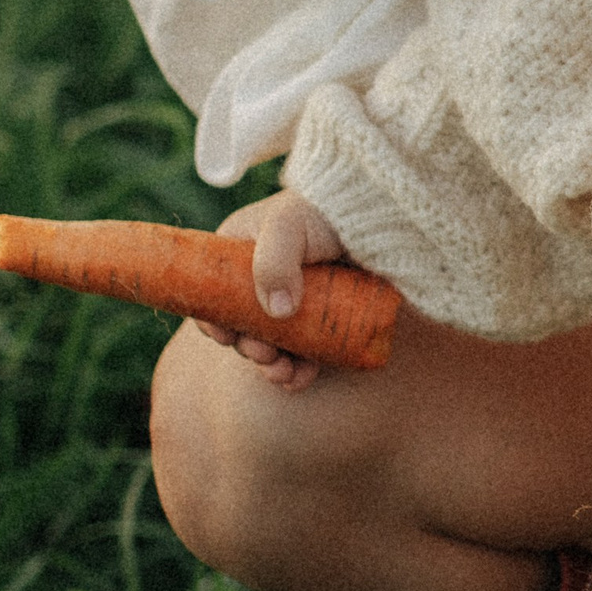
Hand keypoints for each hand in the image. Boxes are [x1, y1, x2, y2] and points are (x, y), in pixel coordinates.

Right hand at [198, 193, 349, 388]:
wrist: (379, 217)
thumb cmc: (324, 212)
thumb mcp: (288, 226)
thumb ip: (274, 262)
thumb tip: (276, 313)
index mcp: (240, 254)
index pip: (212, 294)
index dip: (214, 320)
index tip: (226, 337)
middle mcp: (263, 280)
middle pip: (243, 325)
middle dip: (251, 348)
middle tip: (265, 356)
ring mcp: (294, 301)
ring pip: (273, 344)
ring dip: (272, 366)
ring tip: (283, 374)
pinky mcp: (322, 318)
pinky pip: (303, 352)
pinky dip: (299, 370)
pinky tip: (301, 379)